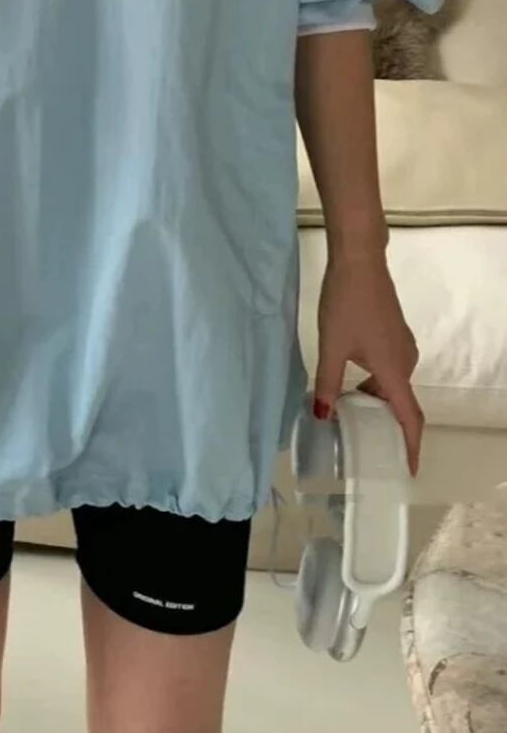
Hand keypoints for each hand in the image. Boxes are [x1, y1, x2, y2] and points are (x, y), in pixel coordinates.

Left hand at [314, 250, 423, 474]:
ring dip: (377, 402)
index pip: (410, 418)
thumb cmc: (346, 304)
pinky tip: (351, 384)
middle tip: (367, 447)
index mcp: (394, 370)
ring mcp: (402, 345)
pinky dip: (376, 383)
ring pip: (394, 384)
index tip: (407, 470)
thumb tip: (321, 416)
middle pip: (401, 402)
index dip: (411, 447)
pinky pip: (390, 368)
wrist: (359, 261)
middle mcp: (406, 361)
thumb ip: (325, 383)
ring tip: (352, 417)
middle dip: (388, 426)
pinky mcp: (394, 332)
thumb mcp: (331, 346)